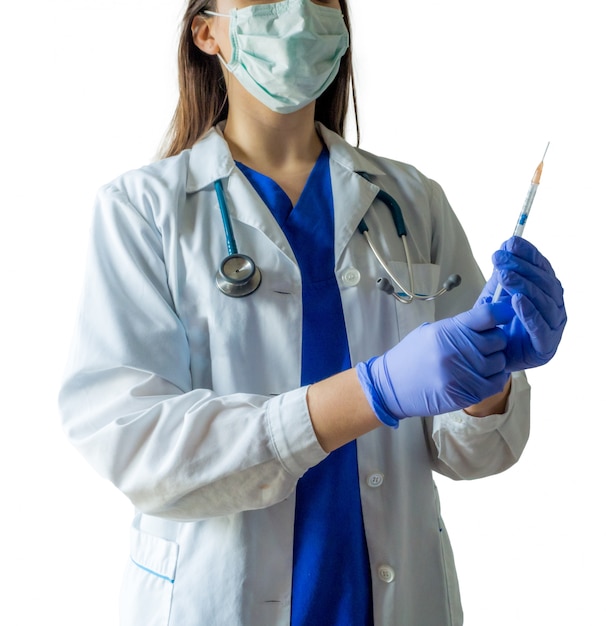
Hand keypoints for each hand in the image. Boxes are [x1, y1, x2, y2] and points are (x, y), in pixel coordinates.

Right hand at [355, 303, 513, 426]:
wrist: (391, 386)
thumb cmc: (411, 357)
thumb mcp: (430, 333)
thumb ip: (458, 327)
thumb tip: (488, 322)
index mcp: (447, 331)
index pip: (487, 315)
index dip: (501, 313)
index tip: (505, 315)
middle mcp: (455, 350)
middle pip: (498, 339)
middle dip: (496, 340)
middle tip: (486, 344)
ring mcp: (461, 374)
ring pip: (499, 362)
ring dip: (495, 362)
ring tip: (481, 362)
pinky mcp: (464, 394)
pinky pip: (495, 383)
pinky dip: (494, 379)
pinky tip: (484, 375)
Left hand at [479, 237, 565, 371]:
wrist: (488, 357)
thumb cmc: (496, 324)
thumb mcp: (495, 294)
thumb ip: (503, 273)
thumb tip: (507, 244)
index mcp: (546, 291)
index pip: (542, 268)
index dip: (529, 254)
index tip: (511, 242)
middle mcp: (554, 306)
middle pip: (544, 283)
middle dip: (522, 267)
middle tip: (500, 258)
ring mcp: (553, 327)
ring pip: (544, 302)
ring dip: (524, 286)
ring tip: (505, 275)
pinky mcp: (546, 347)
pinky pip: (540, 328)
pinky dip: (529, 313)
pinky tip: (516, 301)